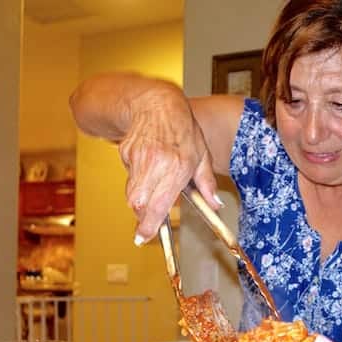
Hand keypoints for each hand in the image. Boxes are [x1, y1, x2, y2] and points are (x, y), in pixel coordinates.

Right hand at [118, 94, 219, 242]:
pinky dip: (136, 180)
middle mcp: (155, 164)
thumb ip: (207, 184)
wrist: (156, 104)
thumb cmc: (182, 130)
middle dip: (142, 216)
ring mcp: (137, 158)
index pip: (158, 204)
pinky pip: (129, 177)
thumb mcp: (201, 155)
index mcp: (176, 167)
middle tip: (149, 220)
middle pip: (138, 204)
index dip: (149, 225)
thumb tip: (215, 204)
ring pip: (131, 193)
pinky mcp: (125, 153)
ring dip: (140, 200)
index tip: (144, 238)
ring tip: (153, 187)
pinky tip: (148, 167)